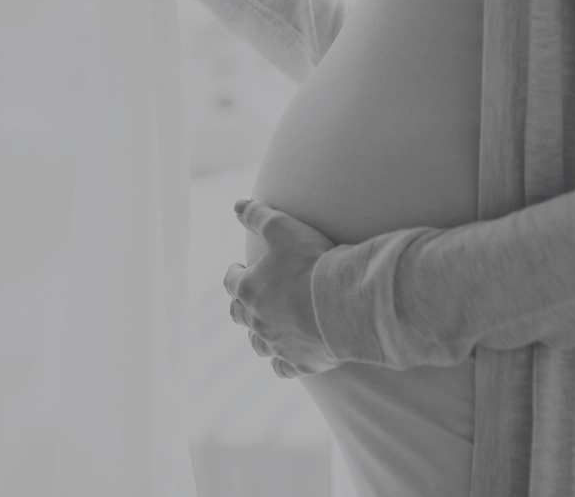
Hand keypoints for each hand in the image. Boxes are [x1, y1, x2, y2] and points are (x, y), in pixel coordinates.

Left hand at [225, 199, 341, 378]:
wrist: (343, 303)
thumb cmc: (311, 262)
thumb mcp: (282, 227)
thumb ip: (257, 215)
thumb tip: (236, 205)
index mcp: (249, 289)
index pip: (231, 281)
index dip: (234, 272)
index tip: (239, 267)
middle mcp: (258, 321)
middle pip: (239, 315)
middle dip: (241, 303)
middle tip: (248, 296)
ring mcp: (278, 345)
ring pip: (257, 343)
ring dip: (257, 334)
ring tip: (264, 326)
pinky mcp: (301, 362)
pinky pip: (283, 368)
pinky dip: (281, 362)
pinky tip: (285, 357)